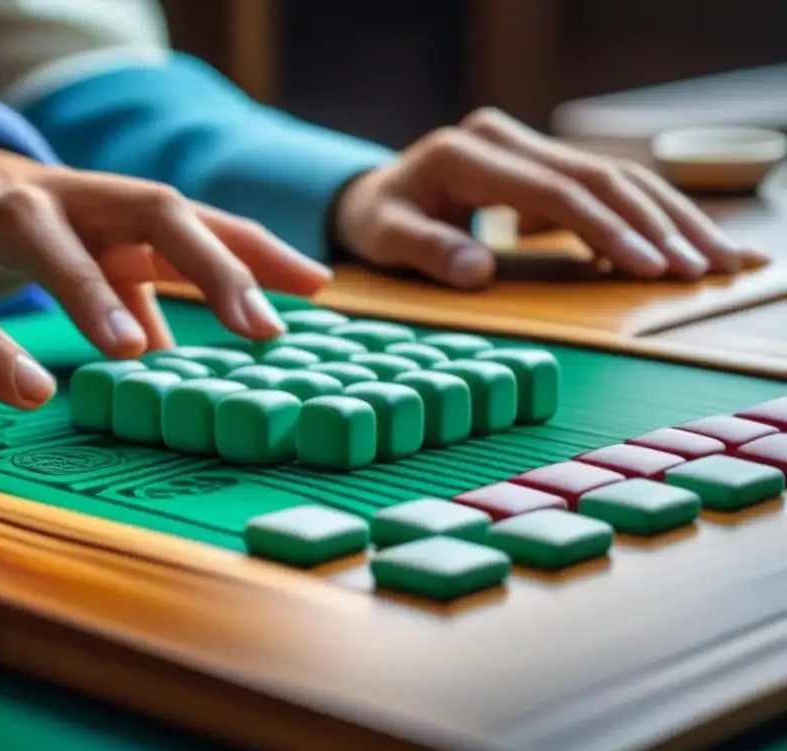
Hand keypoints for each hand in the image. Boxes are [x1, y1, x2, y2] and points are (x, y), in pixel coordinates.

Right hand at [0, 143, 331, 357]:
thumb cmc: (34, 234)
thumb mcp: (94, 267)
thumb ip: (134, 301)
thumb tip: (170, 353)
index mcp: (135, 218)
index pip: (209, 228)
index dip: (262, 253)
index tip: (317, 285)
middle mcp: (104, 201)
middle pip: (172, 216)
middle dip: (221, 268)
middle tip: (264, 327)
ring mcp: (50, 202)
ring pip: (103, 230)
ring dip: (118, 292)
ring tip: (142, 350)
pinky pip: (37, 255)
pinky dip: (72, 297)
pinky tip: (96, 343)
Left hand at [333, 107, 764, 288]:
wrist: (373, 196)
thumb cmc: (377, 219)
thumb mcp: (384, 237)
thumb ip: (426, 251)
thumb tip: (478, 272)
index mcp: (468, 152)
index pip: (553, 190)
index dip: (606, 229)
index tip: (651, 266)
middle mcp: (505, 138)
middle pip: (598, 176)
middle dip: (658, 224)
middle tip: (708, 266)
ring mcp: (526, 146)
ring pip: (613, 175)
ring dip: (668, 217)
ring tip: (717, 256)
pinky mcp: (540, 163)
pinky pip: (602, 188)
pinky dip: (645, 215)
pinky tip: (678, 246)